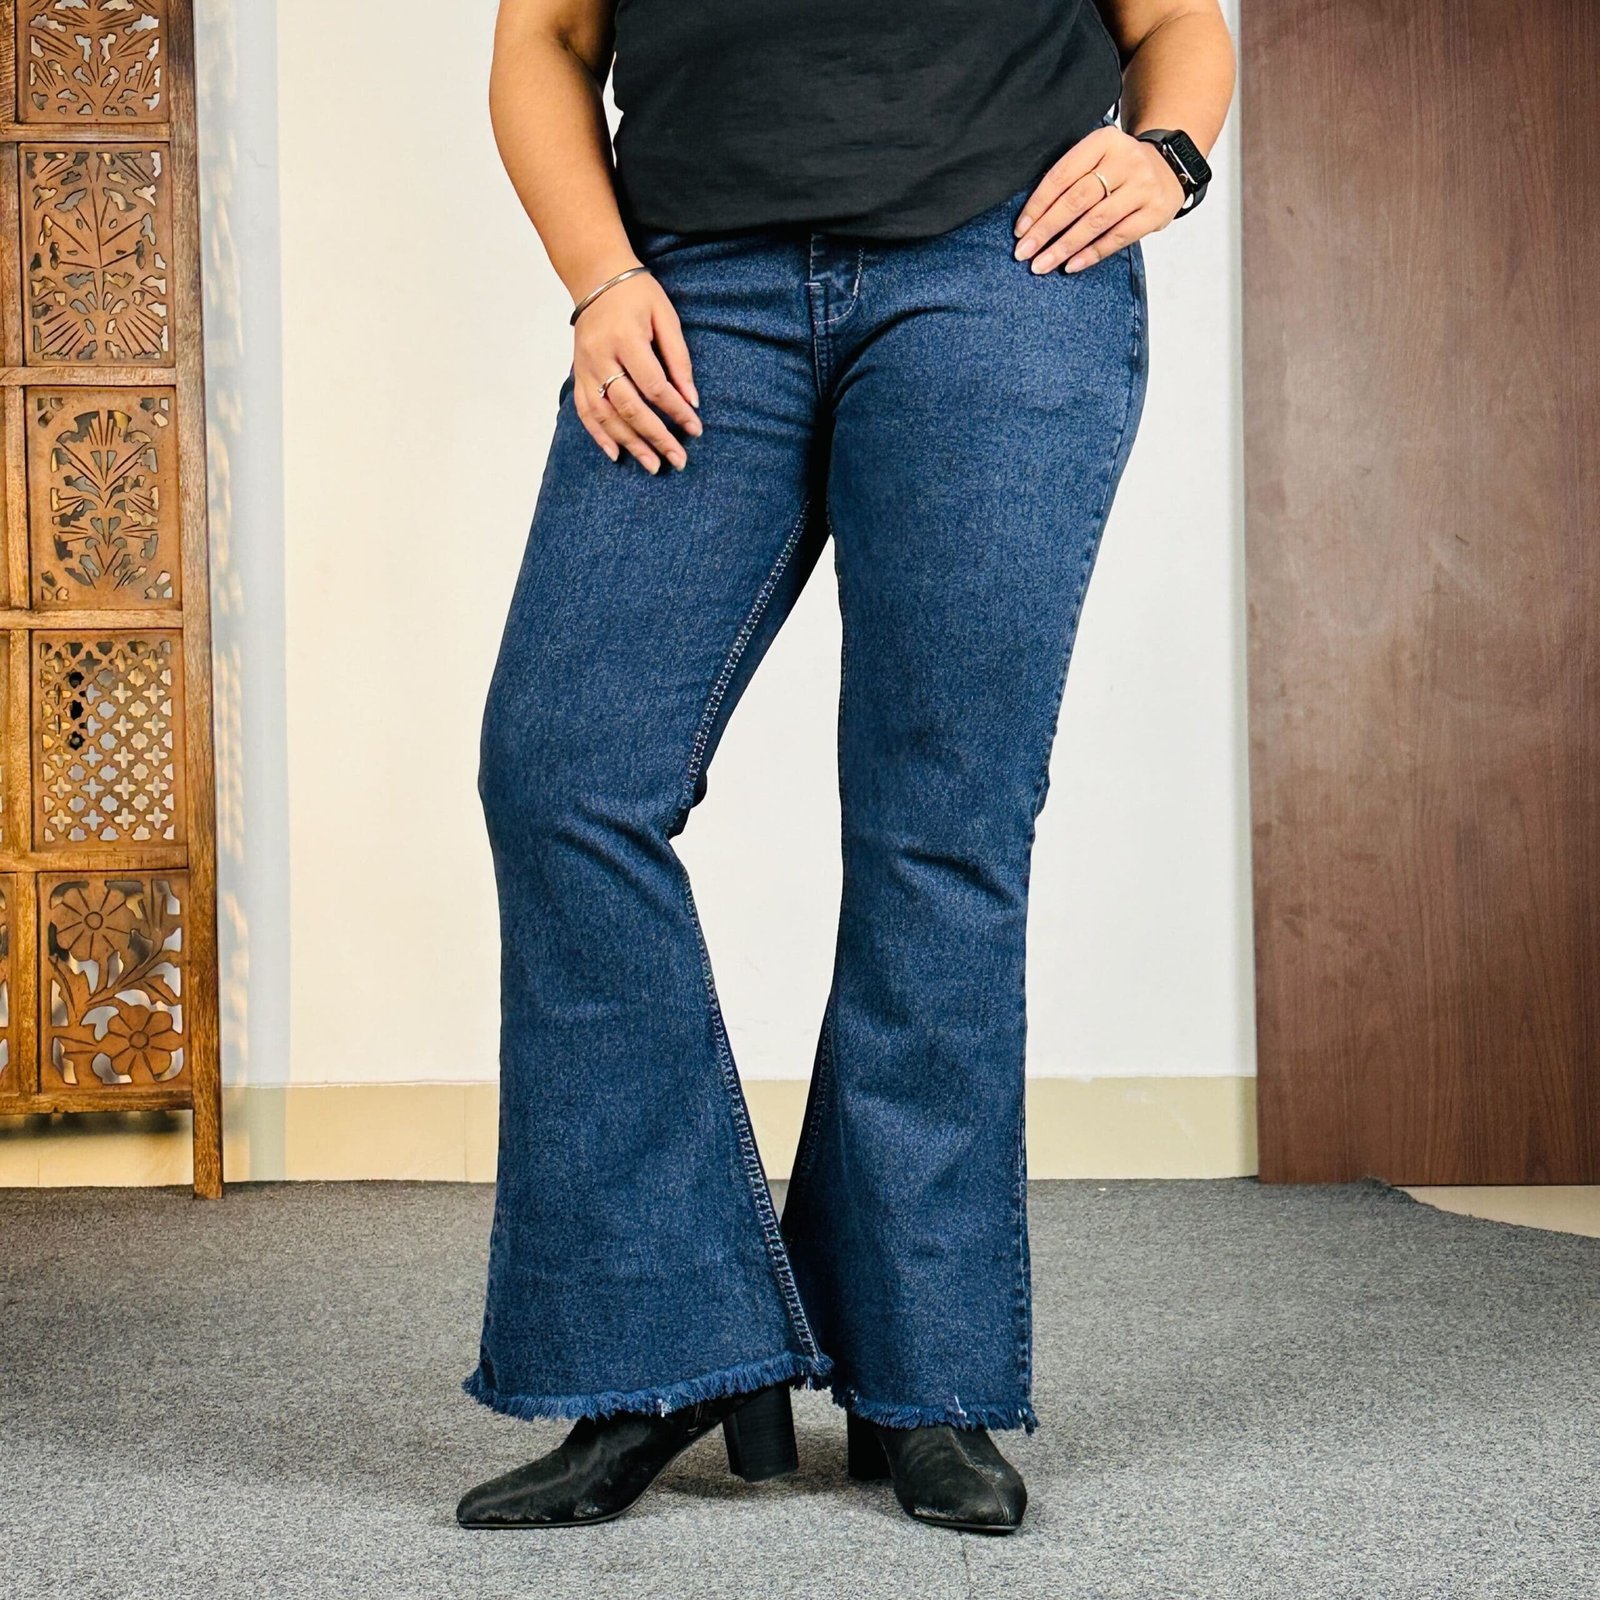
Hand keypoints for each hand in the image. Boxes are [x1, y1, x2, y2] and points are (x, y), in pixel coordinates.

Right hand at [572, 269, 700, 471]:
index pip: (655, 386)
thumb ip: (678, 359)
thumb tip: (691, 399)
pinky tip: (616, 454)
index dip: (676, 411)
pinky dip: (599, 435)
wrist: (595, 277)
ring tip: (652, 465)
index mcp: (626, 339)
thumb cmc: (637, 294)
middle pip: (630, 407)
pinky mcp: (578, 374)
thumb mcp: (666, 317)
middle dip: (657, 437)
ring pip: (606, 415)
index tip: (695, 429)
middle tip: (678, 460)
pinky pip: (585, 411)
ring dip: (630, 444)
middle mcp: (601, 356)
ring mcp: (585, 367)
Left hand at [1013, 126, 1186, 274]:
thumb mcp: (1097, 156)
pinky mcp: (1154, 212)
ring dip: (1064, 247)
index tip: (1020, 230)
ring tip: (1042, 264)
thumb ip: (1070, 176)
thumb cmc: (1119, 167)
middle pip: (1077, 200)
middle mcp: (1125, 160)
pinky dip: (1091, 254)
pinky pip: (1118, 237)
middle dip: (1046, 229)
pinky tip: (1071, 265)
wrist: (1170, 165)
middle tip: (1024, 252)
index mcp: (1103, 141)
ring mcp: (1143, 186)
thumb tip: (1031, 220)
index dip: (1037, 205)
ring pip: (1095, 221)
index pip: (1062, 175)